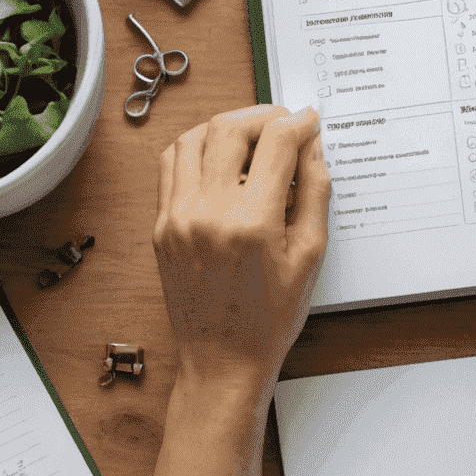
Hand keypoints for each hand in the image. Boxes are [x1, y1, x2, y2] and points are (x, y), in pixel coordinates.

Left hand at [153, 104, 330, 398]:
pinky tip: (220, 155)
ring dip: (227, 125)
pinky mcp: (161, 225)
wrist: (221, 360)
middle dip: (264, 115)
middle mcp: (208, 214)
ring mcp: (177, 218)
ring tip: (253, 134)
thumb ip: (314, 191)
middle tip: (285, 122)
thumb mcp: (311, 253)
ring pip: (194, 137)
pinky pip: (171, 164)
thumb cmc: (271, 317)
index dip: (299, 123)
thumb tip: (312, 145)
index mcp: (252, 223)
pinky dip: (196, 146)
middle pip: (230, 128)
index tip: (311, 121)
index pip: (276, 143)